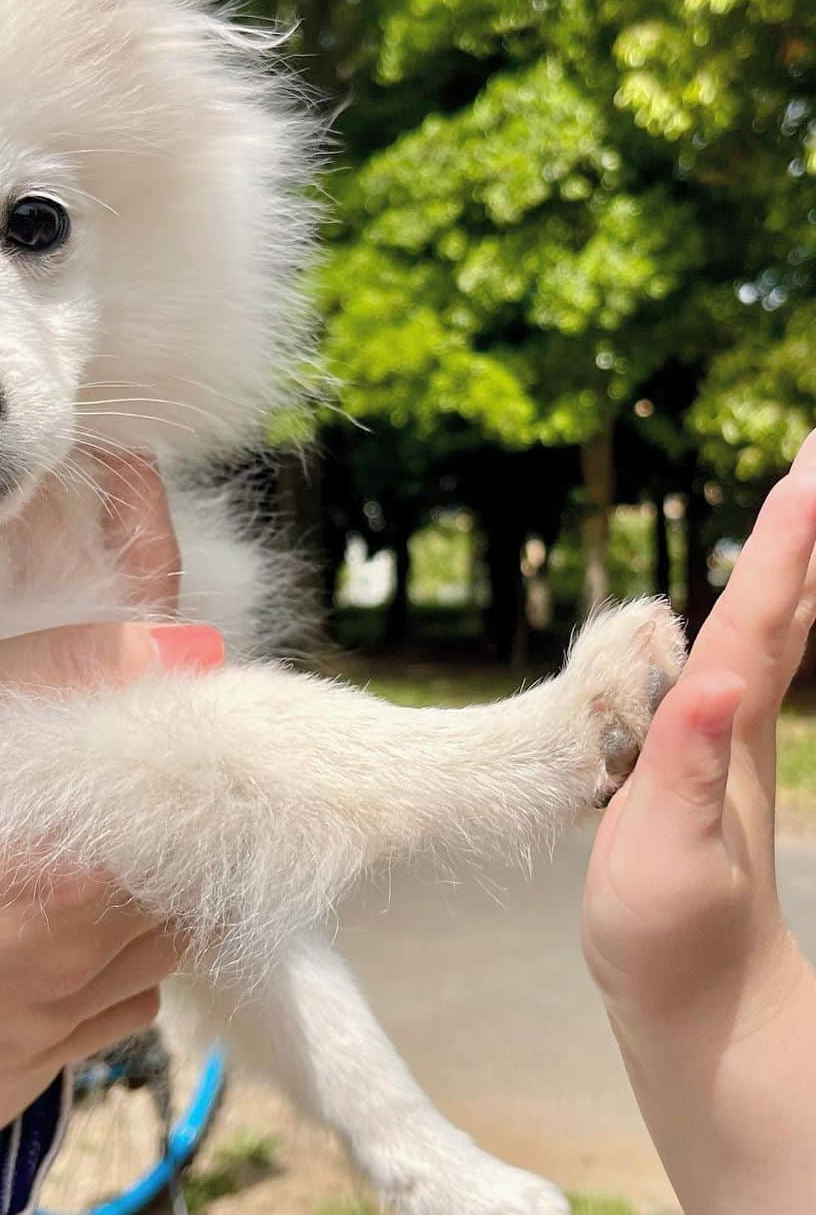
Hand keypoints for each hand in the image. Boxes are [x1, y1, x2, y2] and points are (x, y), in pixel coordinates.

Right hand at [0, 457, 220, 1175]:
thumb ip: (39, 677)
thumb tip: (183, 646)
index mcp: (42, 882)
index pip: (196, 815)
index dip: (196, 751)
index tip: (174, 710)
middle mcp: (56, 973)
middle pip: (191, 879)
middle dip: (177, 813)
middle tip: (125, 758)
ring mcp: (34, 1030)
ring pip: (164, 943)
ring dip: (152, 882)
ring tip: (91, 828)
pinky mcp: (5, 1062)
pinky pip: (120, 1008)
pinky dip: (119, 954)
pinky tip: (66, 905)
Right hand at [582, 430, 815, 1212]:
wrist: (700, 995)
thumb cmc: (672, 934)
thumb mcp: (666, 858)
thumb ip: (683, 772)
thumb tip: (710, 684)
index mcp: (725, 734)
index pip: (758, 622)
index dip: (784, 548)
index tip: (812, 471)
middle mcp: (738, 720)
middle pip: (783, 605)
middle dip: (805, 527)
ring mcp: (729, 737)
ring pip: (774, 627)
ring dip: (794, 556)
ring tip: (805, 495)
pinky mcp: (708, 755)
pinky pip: (746, 658)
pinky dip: (763, 609)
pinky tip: (760, 599)